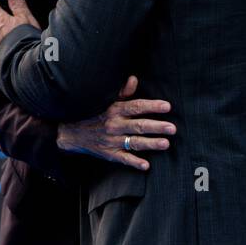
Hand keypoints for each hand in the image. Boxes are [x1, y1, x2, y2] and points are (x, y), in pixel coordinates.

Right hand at [57, 75, 173, 169]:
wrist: (73, 133)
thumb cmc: (95, 114)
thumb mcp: (107, 101)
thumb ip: (123, 92)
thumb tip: (134, 79)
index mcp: (115, 110)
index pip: (136, 107)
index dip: (152, 106)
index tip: (167, 107)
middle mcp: (115, 125)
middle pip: (139, 125)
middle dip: (156, 127)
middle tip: (172, 128)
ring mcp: (112, 141)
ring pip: (134, 142)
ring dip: (151, 143)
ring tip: (166, 144)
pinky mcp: (110, 154)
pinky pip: (124, 159)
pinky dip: (134, 162)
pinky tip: (146, 165)